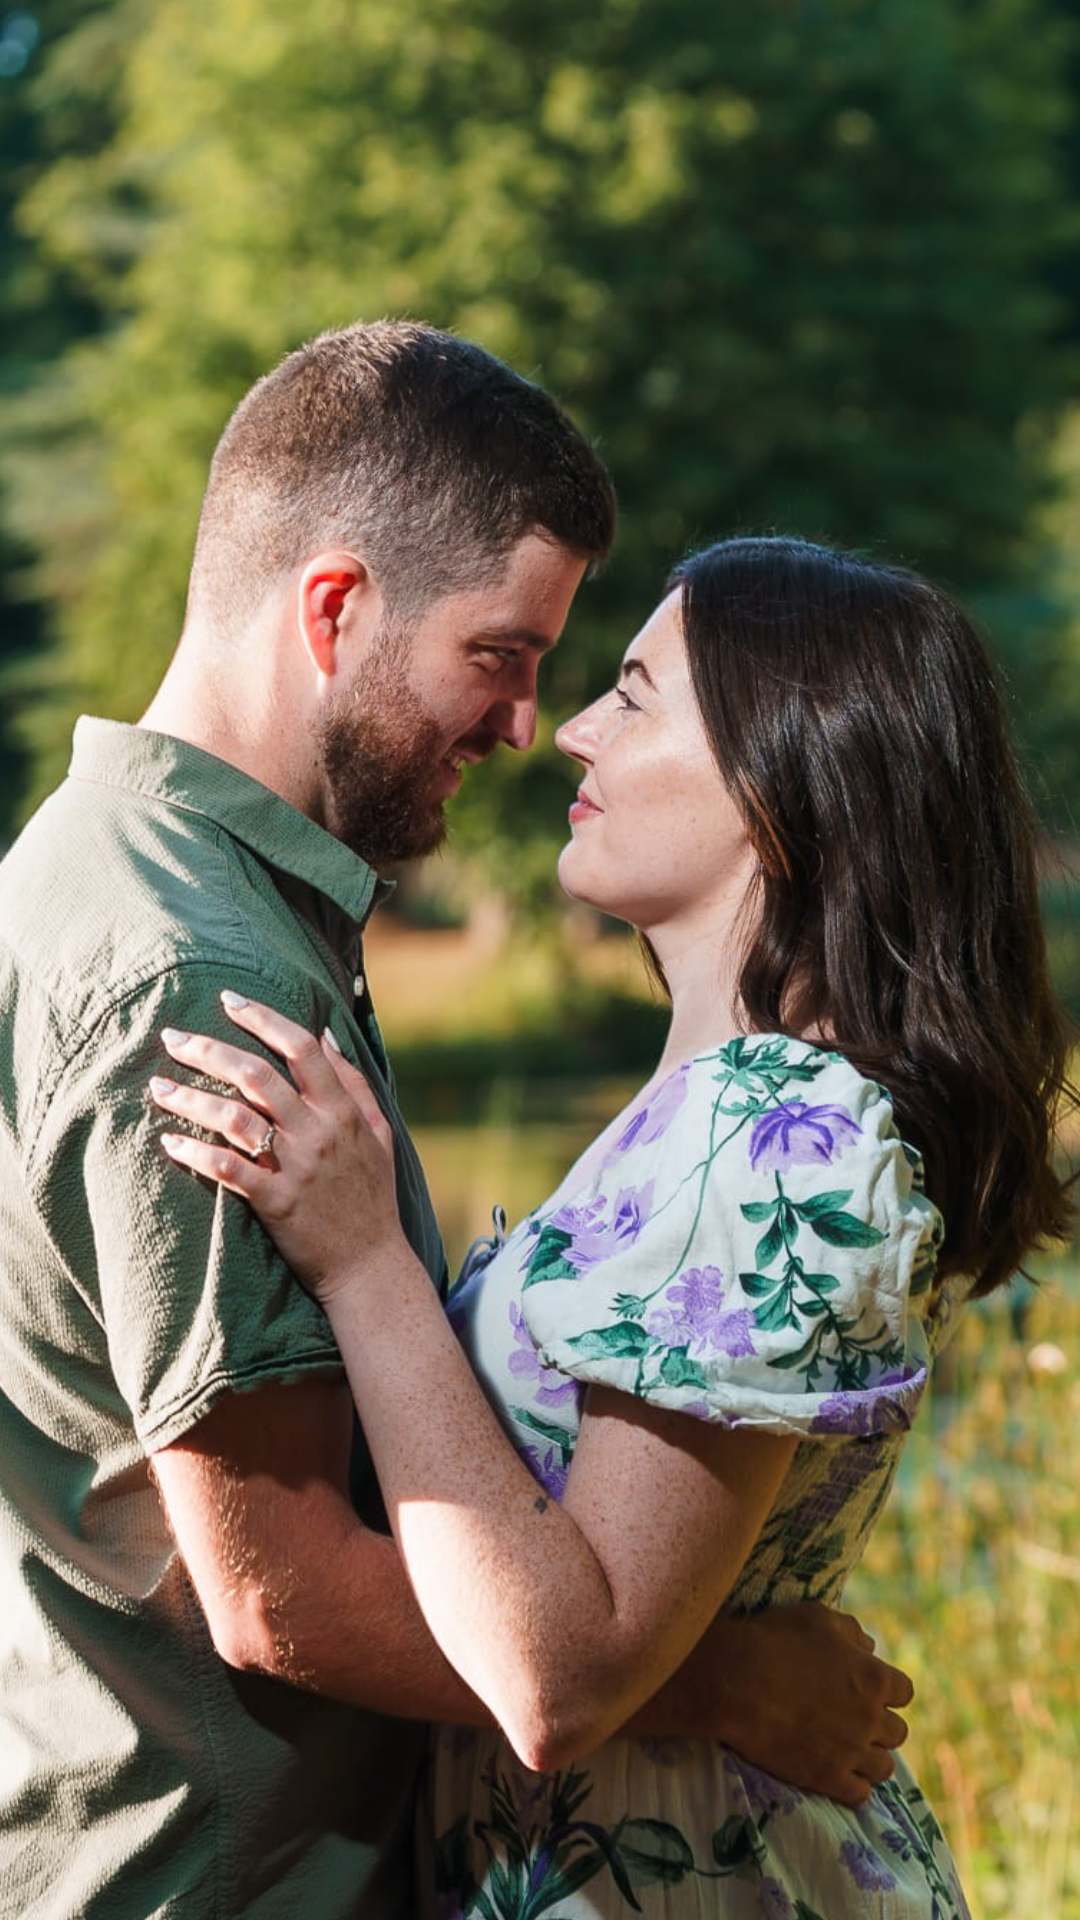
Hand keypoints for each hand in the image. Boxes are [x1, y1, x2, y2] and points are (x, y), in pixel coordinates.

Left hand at [150, 992, 401, 1302]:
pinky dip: (197, 1153)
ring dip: (192, 1098)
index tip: (229, 1000)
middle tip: (173, 1036)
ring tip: (158, 1087)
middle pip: (258, 1076)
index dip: (263, 1018)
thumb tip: (325, 1033)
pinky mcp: (276, 1203)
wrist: (370, 1266)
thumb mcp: (379, 1132)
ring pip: (236, 1119)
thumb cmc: (373, 1196)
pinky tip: (169, 1143)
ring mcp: (297, 1168)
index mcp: (342, 1111)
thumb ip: (353, 1082)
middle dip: (209, 1050)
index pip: (301, 1049)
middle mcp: (319, 1132)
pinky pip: (229, 1170)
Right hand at [659, 1603, 911, 1806]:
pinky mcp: (827, 1778)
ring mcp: (851, 1752)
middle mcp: (871, 1718)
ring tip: (848, 1750)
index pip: (904, 1692)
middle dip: (880, 1726)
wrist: (737, 1682)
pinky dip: (854, 1786)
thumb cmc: (776, 1640)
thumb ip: (851, 1632)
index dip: (887, 1690)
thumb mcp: (818, 1618)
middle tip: (854, 1720)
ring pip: (884, 1768)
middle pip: (898, 1733)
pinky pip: (860, 1794)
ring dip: (871, 1758)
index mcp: (874, 1678)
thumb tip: (870, 1647)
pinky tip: (837, 1773)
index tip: (867, 1689)